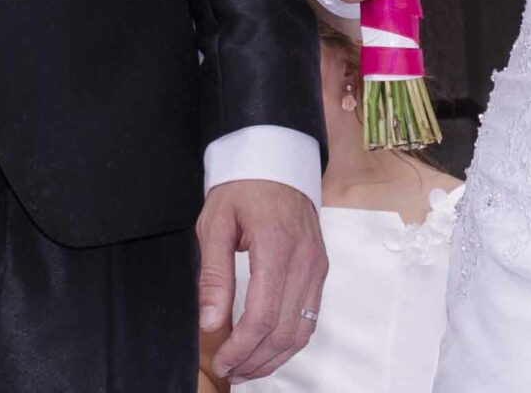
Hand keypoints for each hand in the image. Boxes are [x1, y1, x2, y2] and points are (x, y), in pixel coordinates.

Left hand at [199, 178, 326, 380]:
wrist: (276, 161)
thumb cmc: (243, 188)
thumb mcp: (216, 224)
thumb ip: (214, 275)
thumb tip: (211, 321)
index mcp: (276, 246)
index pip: (262, 315)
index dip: (241, 348)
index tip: (221, 361)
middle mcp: (304, 260)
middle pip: (284, 331)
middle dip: (254, 360)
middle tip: (229, 369)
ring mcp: (317, 266)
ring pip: (302, 331)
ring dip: (273, 357)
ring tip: (245, 366)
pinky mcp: (320, 269)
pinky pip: (310, 318)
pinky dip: (290, 341)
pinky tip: (267, 348)